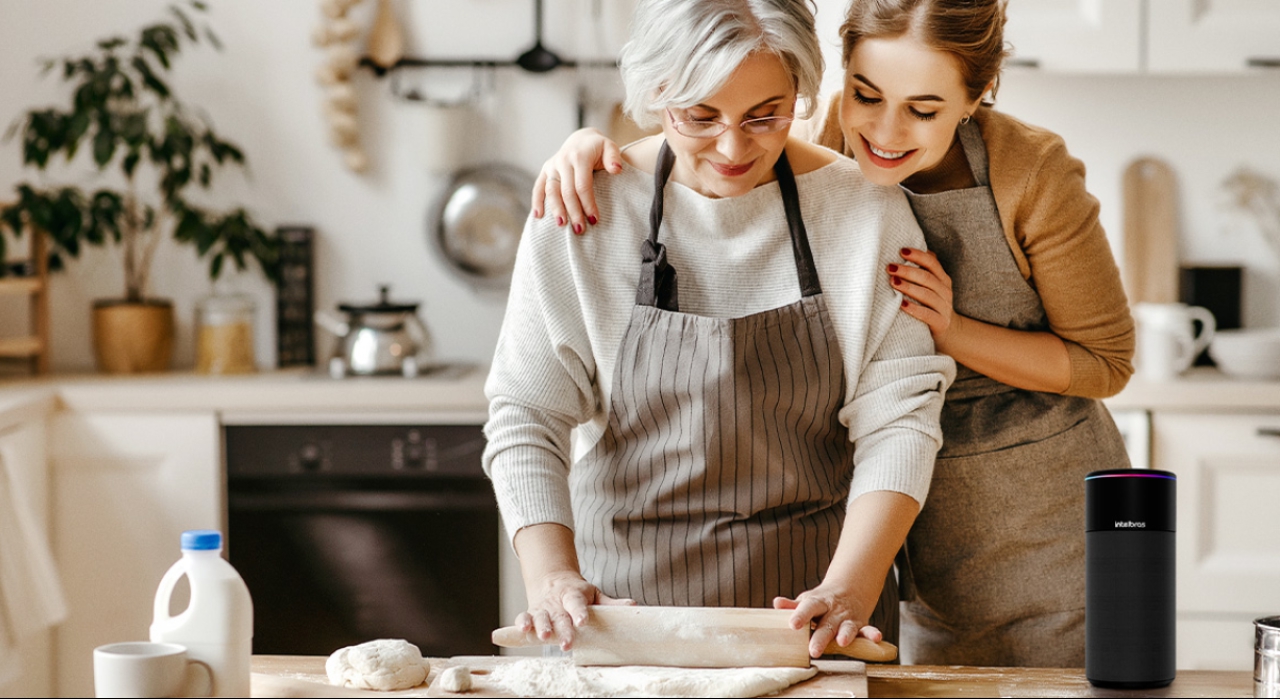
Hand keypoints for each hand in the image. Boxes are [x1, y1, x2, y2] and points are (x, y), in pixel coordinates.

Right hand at [516, 571, 633, 650]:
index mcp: (574, 595)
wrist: (554, 582)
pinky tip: (523, 630)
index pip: (577, 603)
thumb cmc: (579, 593)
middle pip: (559, 615)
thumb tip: (633, 606)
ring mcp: (543, 607)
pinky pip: (524, 616)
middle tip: (567, 643)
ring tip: (544, 637)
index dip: (579, 612)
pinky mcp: (531, 613)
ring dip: (541, 626)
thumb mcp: (595, 595)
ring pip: (541, 616)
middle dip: (562, 629)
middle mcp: (557, 602)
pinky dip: (522, 623)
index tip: (583, 621)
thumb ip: (611, 603)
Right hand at [530, 128, 622, 234]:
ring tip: (561, 226)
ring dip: (556, 209)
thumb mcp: (610, 147)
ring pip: (551, 191)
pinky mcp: (545, 170)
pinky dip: (536, 201)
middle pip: (567, 191)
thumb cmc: (598, 148)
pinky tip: (537, 216)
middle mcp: (563, 161)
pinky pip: (538, 187)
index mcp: (579, 157)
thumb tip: (616, 170)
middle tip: (580, 230)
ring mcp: (552, 165)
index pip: (582, 185)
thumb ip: (613, 158)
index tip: (594, 220)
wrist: (581, 139)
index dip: (588, 204)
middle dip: (573, 212)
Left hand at [774, 587, 881, 658]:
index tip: (792, 625)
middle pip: (826, 623)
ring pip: (847, 627)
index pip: (808, 608)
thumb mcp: (807, 600)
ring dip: (846, 634)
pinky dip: (872, 634)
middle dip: (821, 637)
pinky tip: (876, 638)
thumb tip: (776, 603)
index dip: (800, 615)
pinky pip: (867, 629)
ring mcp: (848, 617)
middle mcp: (833, 611)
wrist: (849, 588)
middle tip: (813, 650)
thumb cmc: (821, 600)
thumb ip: (793, 606)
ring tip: (842, 642)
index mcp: (818, 603)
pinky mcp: (860, 625)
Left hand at [887, 247, 959, 347]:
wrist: (948, 332)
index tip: (901, 250)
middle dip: (908, 271)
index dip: (918, 255)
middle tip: (890, 267)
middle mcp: (945, 291)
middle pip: (927, 278)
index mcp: (943, 279)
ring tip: (893, 282)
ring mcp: (944, 308)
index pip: (932, 263)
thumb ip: (923, 271)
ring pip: (927, 295)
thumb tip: (905, 251)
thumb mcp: (932, 286)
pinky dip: (914, 309)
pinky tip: (901, 304)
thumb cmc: (931, 304)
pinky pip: (927, 315)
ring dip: (909, 287)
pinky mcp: (941, 323)